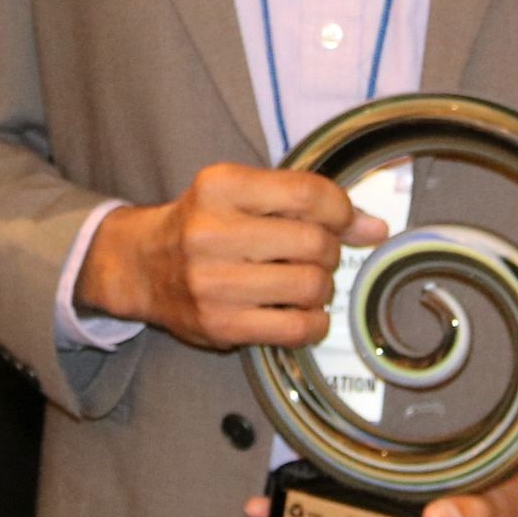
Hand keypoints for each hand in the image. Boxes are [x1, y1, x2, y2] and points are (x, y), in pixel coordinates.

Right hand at [72, 164, 387, 350]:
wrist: (143, 266)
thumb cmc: (203, 224)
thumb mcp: (241, 193)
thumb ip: (304, 202)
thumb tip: (374, 227)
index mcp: (220, 187)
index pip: (306, 194)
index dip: (342, 210)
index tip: (351, 221)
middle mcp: (213, 233)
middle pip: (315, 243)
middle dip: (330, 250)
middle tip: (317, 254)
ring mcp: (214, 283)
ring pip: (311, 287)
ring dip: (322, 287)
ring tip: (305, 282)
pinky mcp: (220, 326)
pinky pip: (296, 329)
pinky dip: (314, 323)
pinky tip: (302, 314)